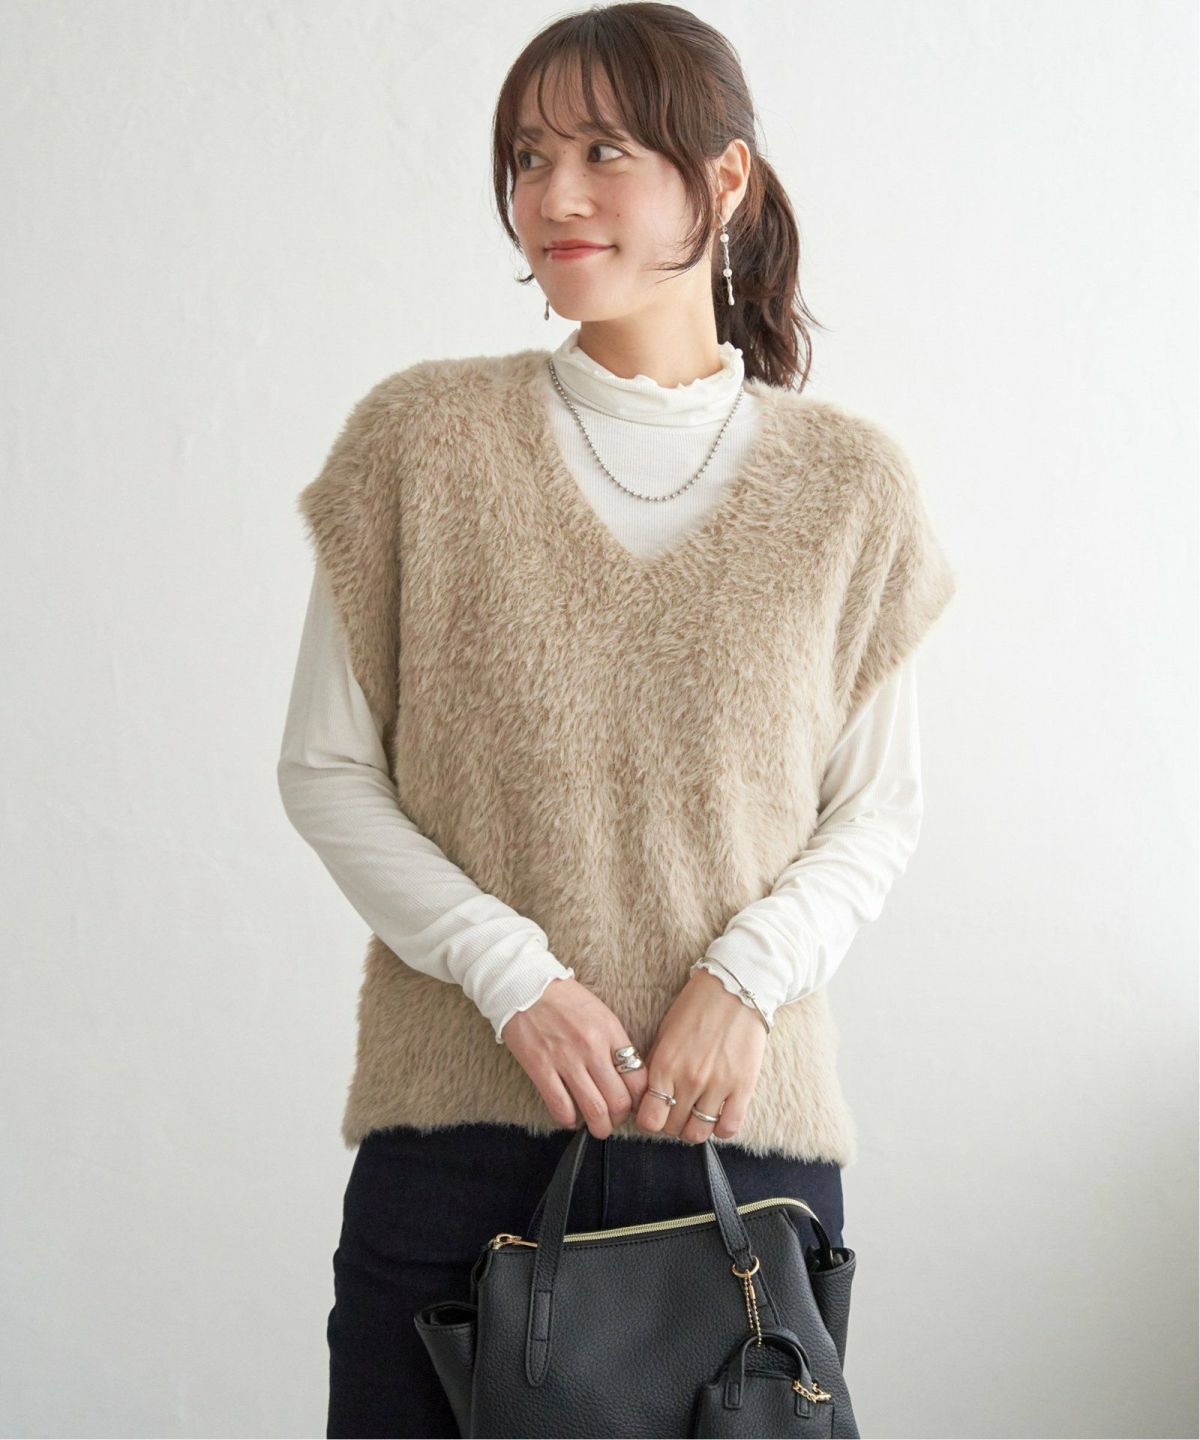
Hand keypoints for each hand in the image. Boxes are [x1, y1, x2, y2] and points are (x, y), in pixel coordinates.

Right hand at [500, 976, 648, 1137]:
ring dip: (599, 1126)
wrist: (525, 985)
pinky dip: (569, 1120)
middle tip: (615, 1118)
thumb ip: (616, 1043)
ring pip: (594, 1110)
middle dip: (620, 1118)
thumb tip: (630, 1075)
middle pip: (619, 1100)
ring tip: (598, 1126)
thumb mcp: (601, 1013)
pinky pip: (561, 1107)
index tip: (634, 1104)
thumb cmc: (565, 999)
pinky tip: (571, 1117)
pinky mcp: (540, 1068)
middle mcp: (591, 1047)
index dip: (640, 1099)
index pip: (638, 1078)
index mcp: (610, 1031)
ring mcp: (565, 1059)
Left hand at [633, 969, 767, 1143]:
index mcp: (665, 1064)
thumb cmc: (696, 1008)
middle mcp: (689, 1079)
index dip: (651, 1119)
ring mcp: (718, 1084)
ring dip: (695, 1128)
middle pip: (673, 1128)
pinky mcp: (743, 1086)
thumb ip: (656, 1067)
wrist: (734, 988)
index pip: (649, 1119)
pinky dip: (721, 1128)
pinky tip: (719, 1114)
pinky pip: (729, 1128)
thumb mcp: (665, 1034)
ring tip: (697, 1113)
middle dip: (672, 1123)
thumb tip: (647, 1097)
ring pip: (698, 1133)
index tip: (657, 1112)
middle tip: (678, 1110)